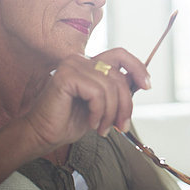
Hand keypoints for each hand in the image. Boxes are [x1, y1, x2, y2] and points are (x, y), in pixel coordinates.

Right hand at [23, 48, 150, 151]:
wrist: (42, 135)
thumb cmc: (69, 121)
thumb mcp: (102, 104)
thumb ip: (117, 90)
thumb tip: (140, 82)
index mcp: (89, 63)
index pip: (120, 55)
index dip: (137, 67)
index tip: (146, 85)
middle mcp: (80, 59)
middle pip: (119, 76)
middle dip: (125, 104)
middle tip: (122, 125)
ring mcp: (72, 65)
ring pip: (110, 87)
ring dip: (111, 113)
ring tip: (103, 127)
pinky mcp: (66, 76)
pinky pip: (97, 93)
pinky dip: (99, 112)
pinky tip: (91, 122)